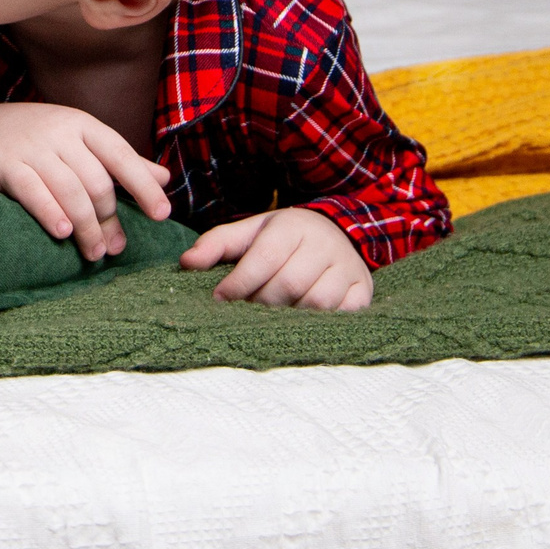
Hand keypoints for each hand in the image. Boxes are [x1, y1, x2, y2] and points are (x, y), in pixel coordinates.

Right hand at [0, 102, 173, 260]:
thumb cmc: (40, 140)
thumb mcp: (80, 140)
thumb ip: (119, 161)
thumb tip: (164, 178)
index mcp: (83, 125)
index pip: (121, 155)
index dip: (144, 186)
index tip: (162, 214)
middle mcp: (60, 133)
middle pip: (96, 181)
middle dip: (109, 219)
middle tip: (115, 248)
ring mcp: (32, 148)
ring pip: (70, 191)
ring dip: (86, 227)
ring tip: (94, 253)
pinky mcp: (5, 165)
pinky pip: (33, 191)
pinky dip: (50, 213)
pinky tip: (63, 233)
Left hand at [181, 207, 372, 309]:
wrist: (335, 233)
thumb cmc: (283, 238)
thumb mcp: (250, 232)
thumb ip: (217, 244)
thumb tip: (186, 263)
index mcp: (292, 226)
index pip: (264, 258)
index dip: (239, 283)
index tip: (218, 299)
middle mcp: (324, 244)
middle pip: (288, 284)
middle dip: (260, 303)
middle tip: (243, 312)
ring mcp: (347, 268)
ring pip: (316, 303)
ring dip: (288, 316)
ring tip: (269, 318)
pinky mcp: (363, 290)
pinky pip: (343, 315)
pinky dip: (320, 323)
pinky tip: (300, 322)